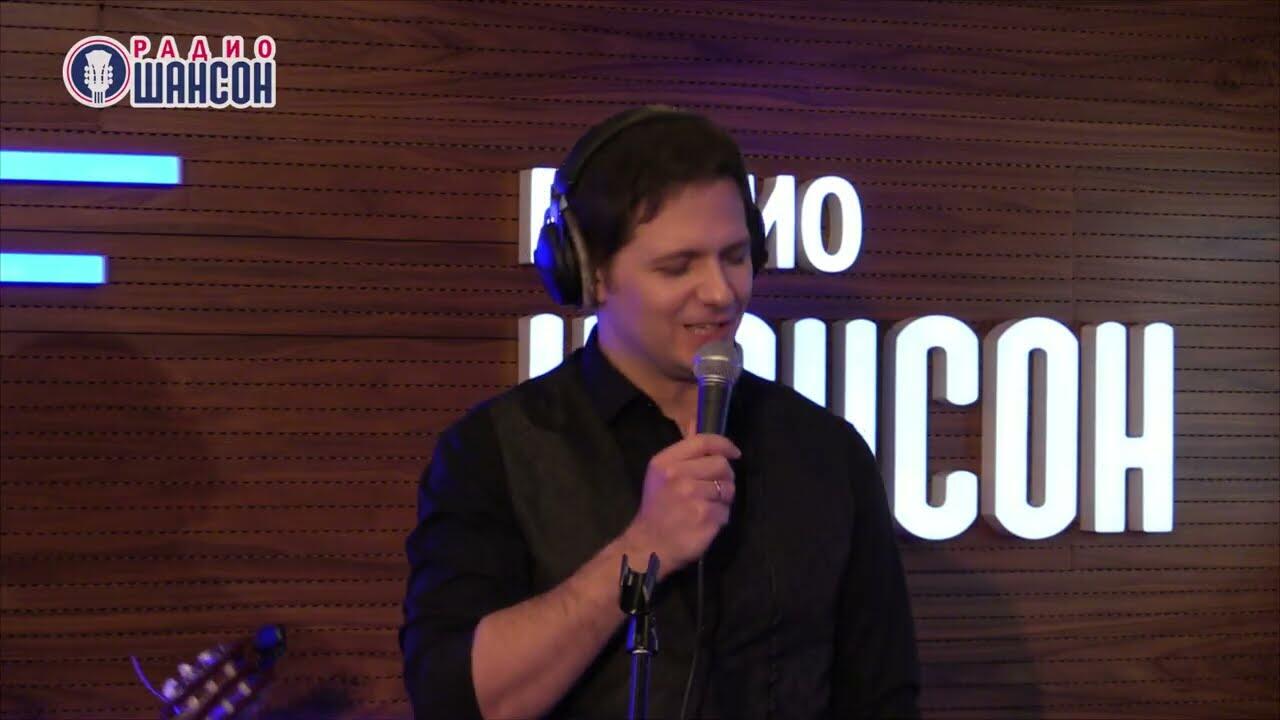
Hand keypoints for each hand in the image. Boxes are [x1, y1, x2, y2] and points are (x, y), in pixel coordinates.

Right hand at [622, 432, 739, 577]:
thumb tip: (696, 420)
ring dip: (723, 499)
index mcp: (666, 463)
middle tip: (715, 488)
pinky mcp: (705, 518)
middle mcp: (678, 477)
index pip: (704, 441)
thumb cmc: (657, 507)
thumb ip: (683, 449)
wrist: (649, 545)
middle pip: (721, 465)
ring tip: (707, 506)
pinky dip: (721, 517)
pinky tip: (706, 522)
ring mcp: (692, 498)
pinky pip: (726, 511)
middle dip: (724, 477)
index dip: (724, 444)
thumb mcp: (661, 473)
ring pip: (728, 489)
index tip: (734, 453)